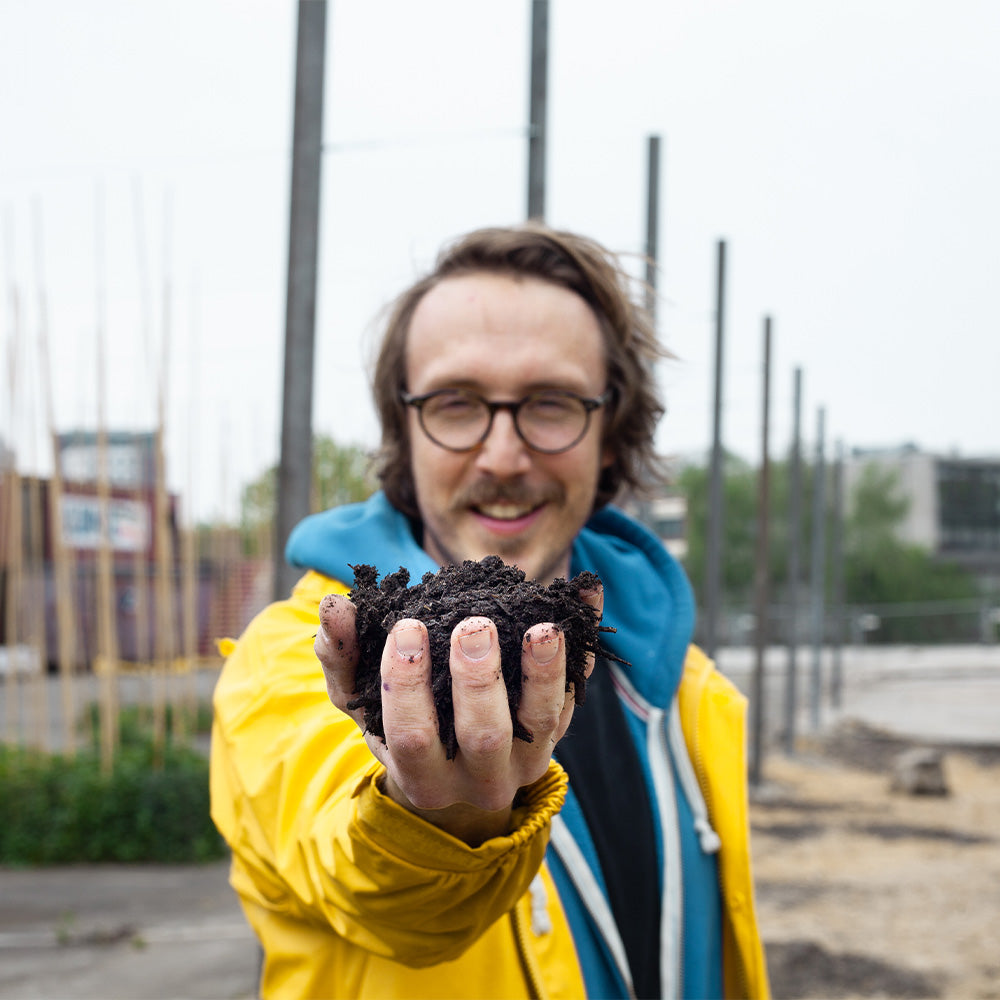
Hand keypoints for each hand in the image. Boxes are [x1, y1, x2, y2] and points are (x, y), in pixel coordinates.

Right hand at [315, 584, 601, 844]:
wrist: (460, 765)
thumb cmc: (402, 724)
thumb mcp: (363, 702)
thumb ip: (342, 655)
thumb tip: (333, 605)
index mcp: (424, 776)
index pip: (414, 738)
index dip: (409, 686)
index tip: (407, 628)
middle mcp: (481, 778)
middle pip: (484, 737)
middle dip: (478, 681)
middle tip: (473, 627)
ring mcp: (529, 755)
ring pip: (543, 721)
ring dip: (544, 671)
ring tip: (540, 627)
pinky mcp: (561, 726)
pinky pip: (581, 685)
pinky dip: (586, 640)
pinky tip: (587, 592)